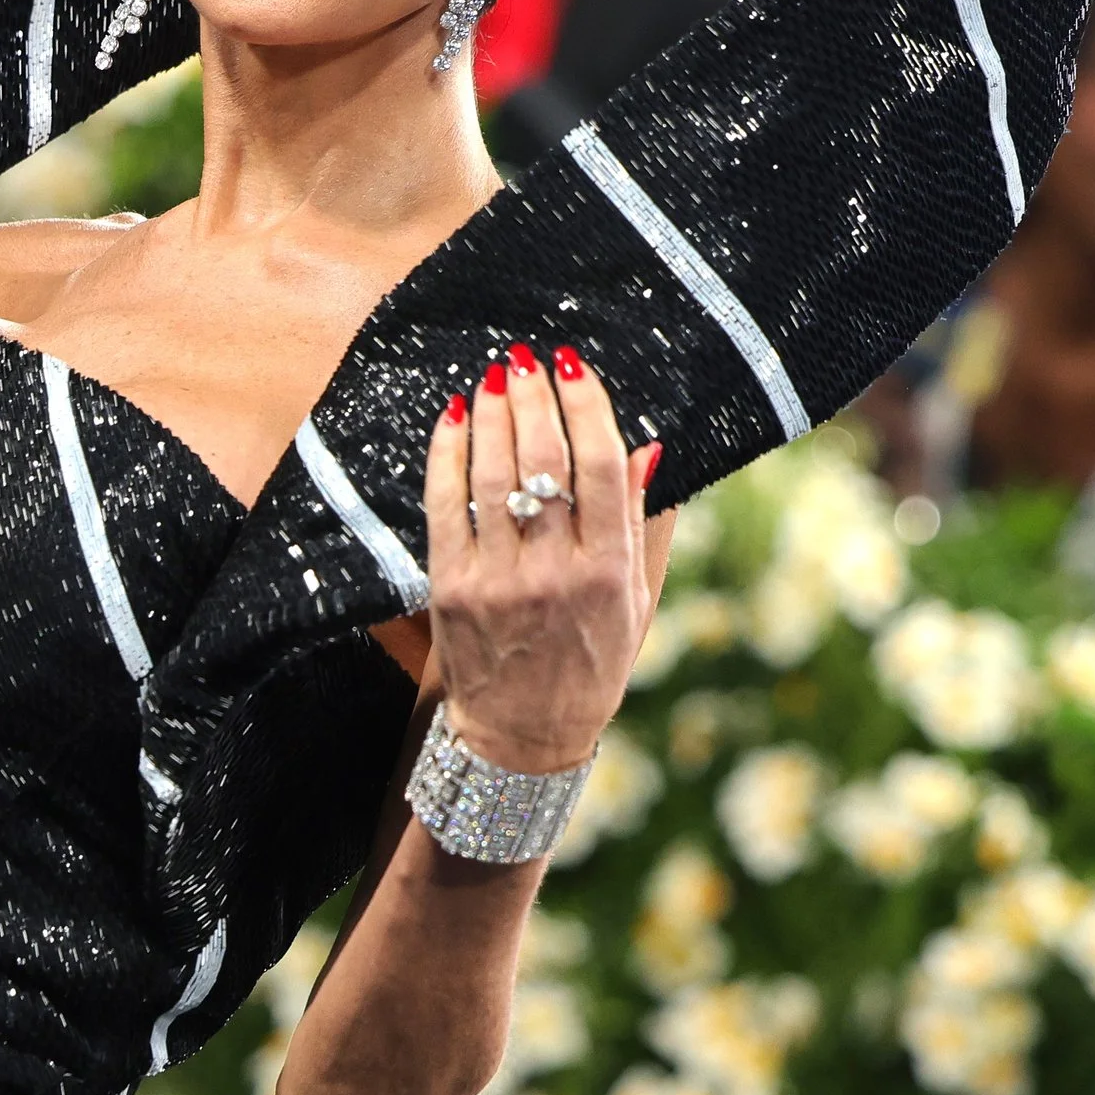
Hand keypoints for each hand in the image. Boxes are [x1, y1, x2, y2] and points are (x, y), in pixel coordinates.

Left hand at [422, 344, 660, 774]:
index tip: (574, 364)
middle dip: (533, 397)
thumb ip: (645, 524)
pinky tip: (455, 418)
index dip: (587, 407)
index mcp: (608, 574)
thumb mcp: (637, 601)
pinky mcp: (451, 588)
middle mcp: (554, 575)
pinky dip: (448, 454)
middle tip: (527, 357)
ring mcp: (498, 581)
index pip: (601, 470)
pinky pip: (444, 504)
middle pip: (542, 462)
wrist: (521, 737)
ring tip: (495, 374)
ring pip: (491, 475)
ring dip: (492, 413)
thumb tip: (649, 446)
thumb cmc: (592, 663)